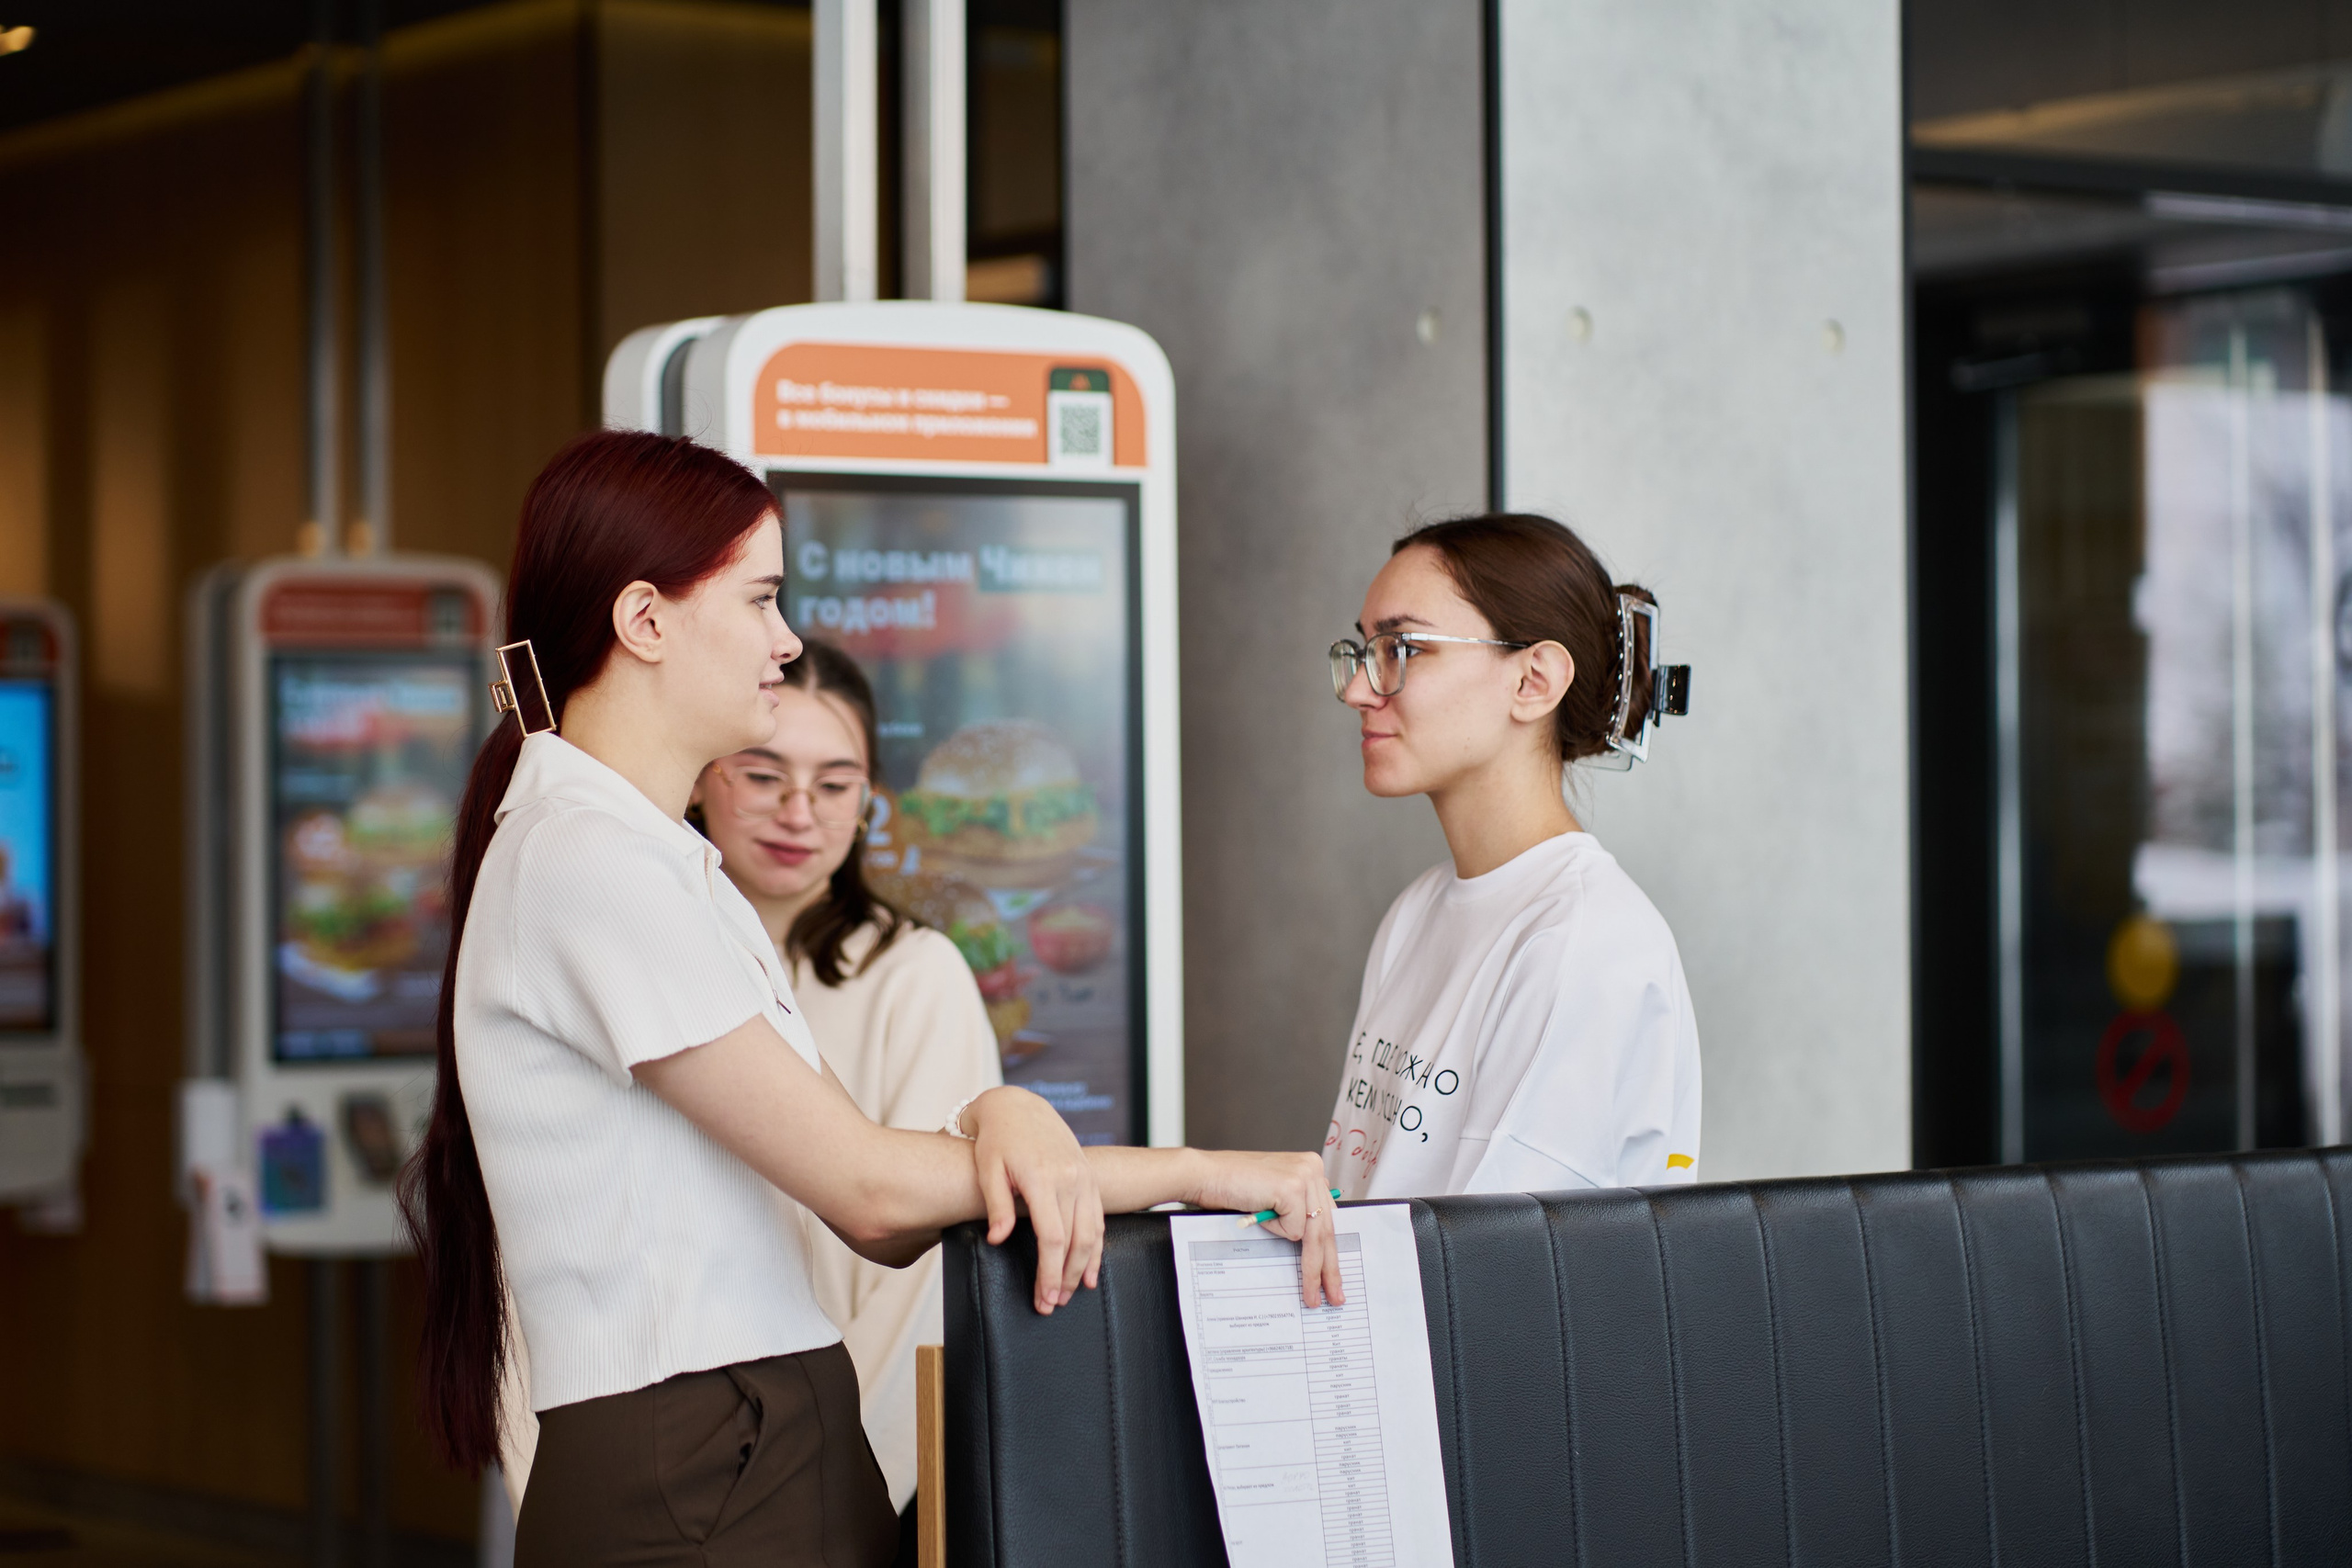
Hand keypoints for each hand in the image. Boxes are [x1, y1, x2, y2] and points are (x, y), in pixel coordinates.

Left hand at [963, 1087, 1104, 1314]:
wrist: (1018, 1107)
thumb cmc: (997, 1140)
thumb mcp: (988, 1169)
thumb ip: (996, 1206)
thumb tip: (997, 1240)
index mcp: (1042, 1178)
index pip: (1052, 1237)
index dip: (1049, 1272)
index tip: (1043, 1296)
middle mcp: (1070, 1178)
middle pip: (1076, 1240)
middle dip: (1067, 1277)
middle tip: (1054, 1303)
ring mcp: (1084, 1177)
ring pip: (1093, 1232)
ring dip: (1083, 1267)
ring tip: (1071, 1293)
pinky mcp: (1089, 1177)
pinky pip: (1099, 1218)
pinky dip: (1097, 1247)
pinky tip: (1091, 1269)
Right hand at [1189, 1150, 1345, 1308]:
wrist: (1203, 1174)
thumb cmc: (1231, 1186)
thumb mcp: (1273, 1196)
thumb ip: (1295, 1207)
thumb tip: (1314, 1243)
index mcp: (1310, 1166)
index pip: (1329, 1216)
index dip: (1332, 1248)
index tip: (1333, 1274)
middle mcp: (1312, 1167)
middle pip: (1327, 1228)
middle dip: (1330, 1267)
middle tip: (1335, 1296)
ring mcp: (1303, 1176)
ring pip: (1315, 1235)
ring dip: (1312, 1269)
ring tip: (1312, 1294)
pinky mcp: (1291, 1188)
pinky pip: (1294, 1231)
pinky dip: (1275, 1231)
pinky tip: (1258, 1215)